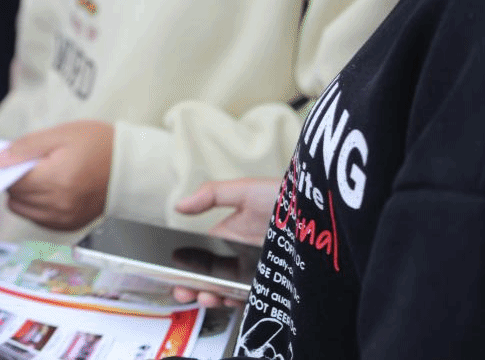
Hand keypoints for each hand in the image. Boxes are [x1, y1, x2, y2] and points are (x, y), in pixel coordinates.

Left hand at [0, 121, 113, 231]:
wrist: (130, 166)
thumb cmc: (98, 144)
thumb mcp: (59, 134)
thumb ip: (25, 148)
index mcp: (56, 180)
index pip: (12, 182)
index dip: (8, 168)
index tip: (14, 157)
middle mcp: (59, 205)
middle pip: (16, 197)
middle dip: (17, 180)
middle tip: (33, 163)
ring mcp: (65, 218)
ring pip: (23, 210)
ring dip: (25, 194)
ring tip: (43, 175)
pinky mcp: (70, 225)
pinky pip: (39, 219)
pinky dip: (37, 205)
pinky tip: (50, 189)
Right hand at [170, 177, 280, 306]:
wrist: (319, 211)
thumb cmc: (284, 197)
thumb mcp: (243, 191)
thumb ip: (210, 195)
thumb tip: (178, 206)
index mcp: (229, 237)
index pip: (203, 257)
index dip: (187, 267)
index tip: (173, 274)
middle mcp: (242, 257)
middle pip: (212, 278)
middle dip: (194, 287)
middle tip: (183, 291)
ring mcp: (259, 273)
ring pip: (231, 290)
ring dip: (214, 296)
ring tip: (206, 296)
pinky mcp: (276, 285)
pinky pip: (255, 298)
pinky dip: (239, 301)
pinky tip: (230, 299)